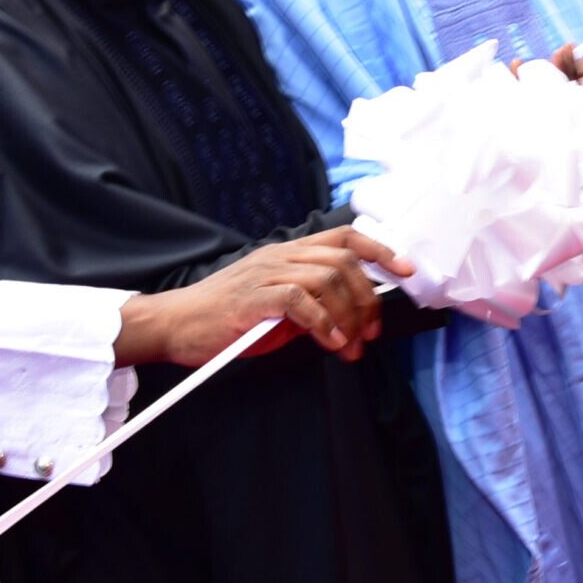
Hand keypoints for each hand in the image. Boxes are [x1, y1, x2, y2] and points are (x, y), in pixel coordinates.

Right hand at [115, 227, 413, 364]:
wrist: (175, 325)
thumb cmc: (225, 320)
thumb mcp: (277, 309)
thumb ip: (312, 305)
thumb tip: (350, 317)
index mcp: (288, 254)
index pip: (344, 237)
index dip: (381, 250)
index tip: (406, 270)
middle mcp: (280, 256)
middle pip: (344, 260)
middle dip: (368, 298)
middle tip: (370, 333)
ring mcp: (266, 273)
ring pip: (327, 279)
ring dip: (349, 316)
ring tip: (349, 345)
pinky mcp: (253, 297)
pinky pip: (300, 301)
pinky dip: (323, 323)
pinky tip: (329, 342)